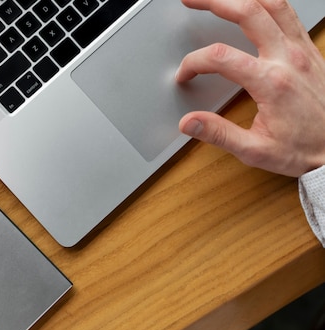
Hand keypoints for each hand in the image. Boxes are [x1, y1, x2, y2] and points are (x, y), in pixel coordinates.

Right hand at [176, 0, 324, 176]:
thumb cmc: (303, 149)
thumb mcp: (255, 151)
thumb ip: (219, 134)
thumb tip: (189, 123)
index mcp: (272, 83)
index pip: (220, 57)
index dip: (194, 63)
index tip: (185, 75)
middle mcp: (288, 59)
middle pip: (248, 12)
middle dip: (214, 2)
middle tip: (191, 0)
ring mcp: (302, 50)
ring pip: (271, 3)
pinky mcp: (309, 49)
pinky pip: (288, 12)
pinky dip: (266, 2)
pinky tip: (253, 4)